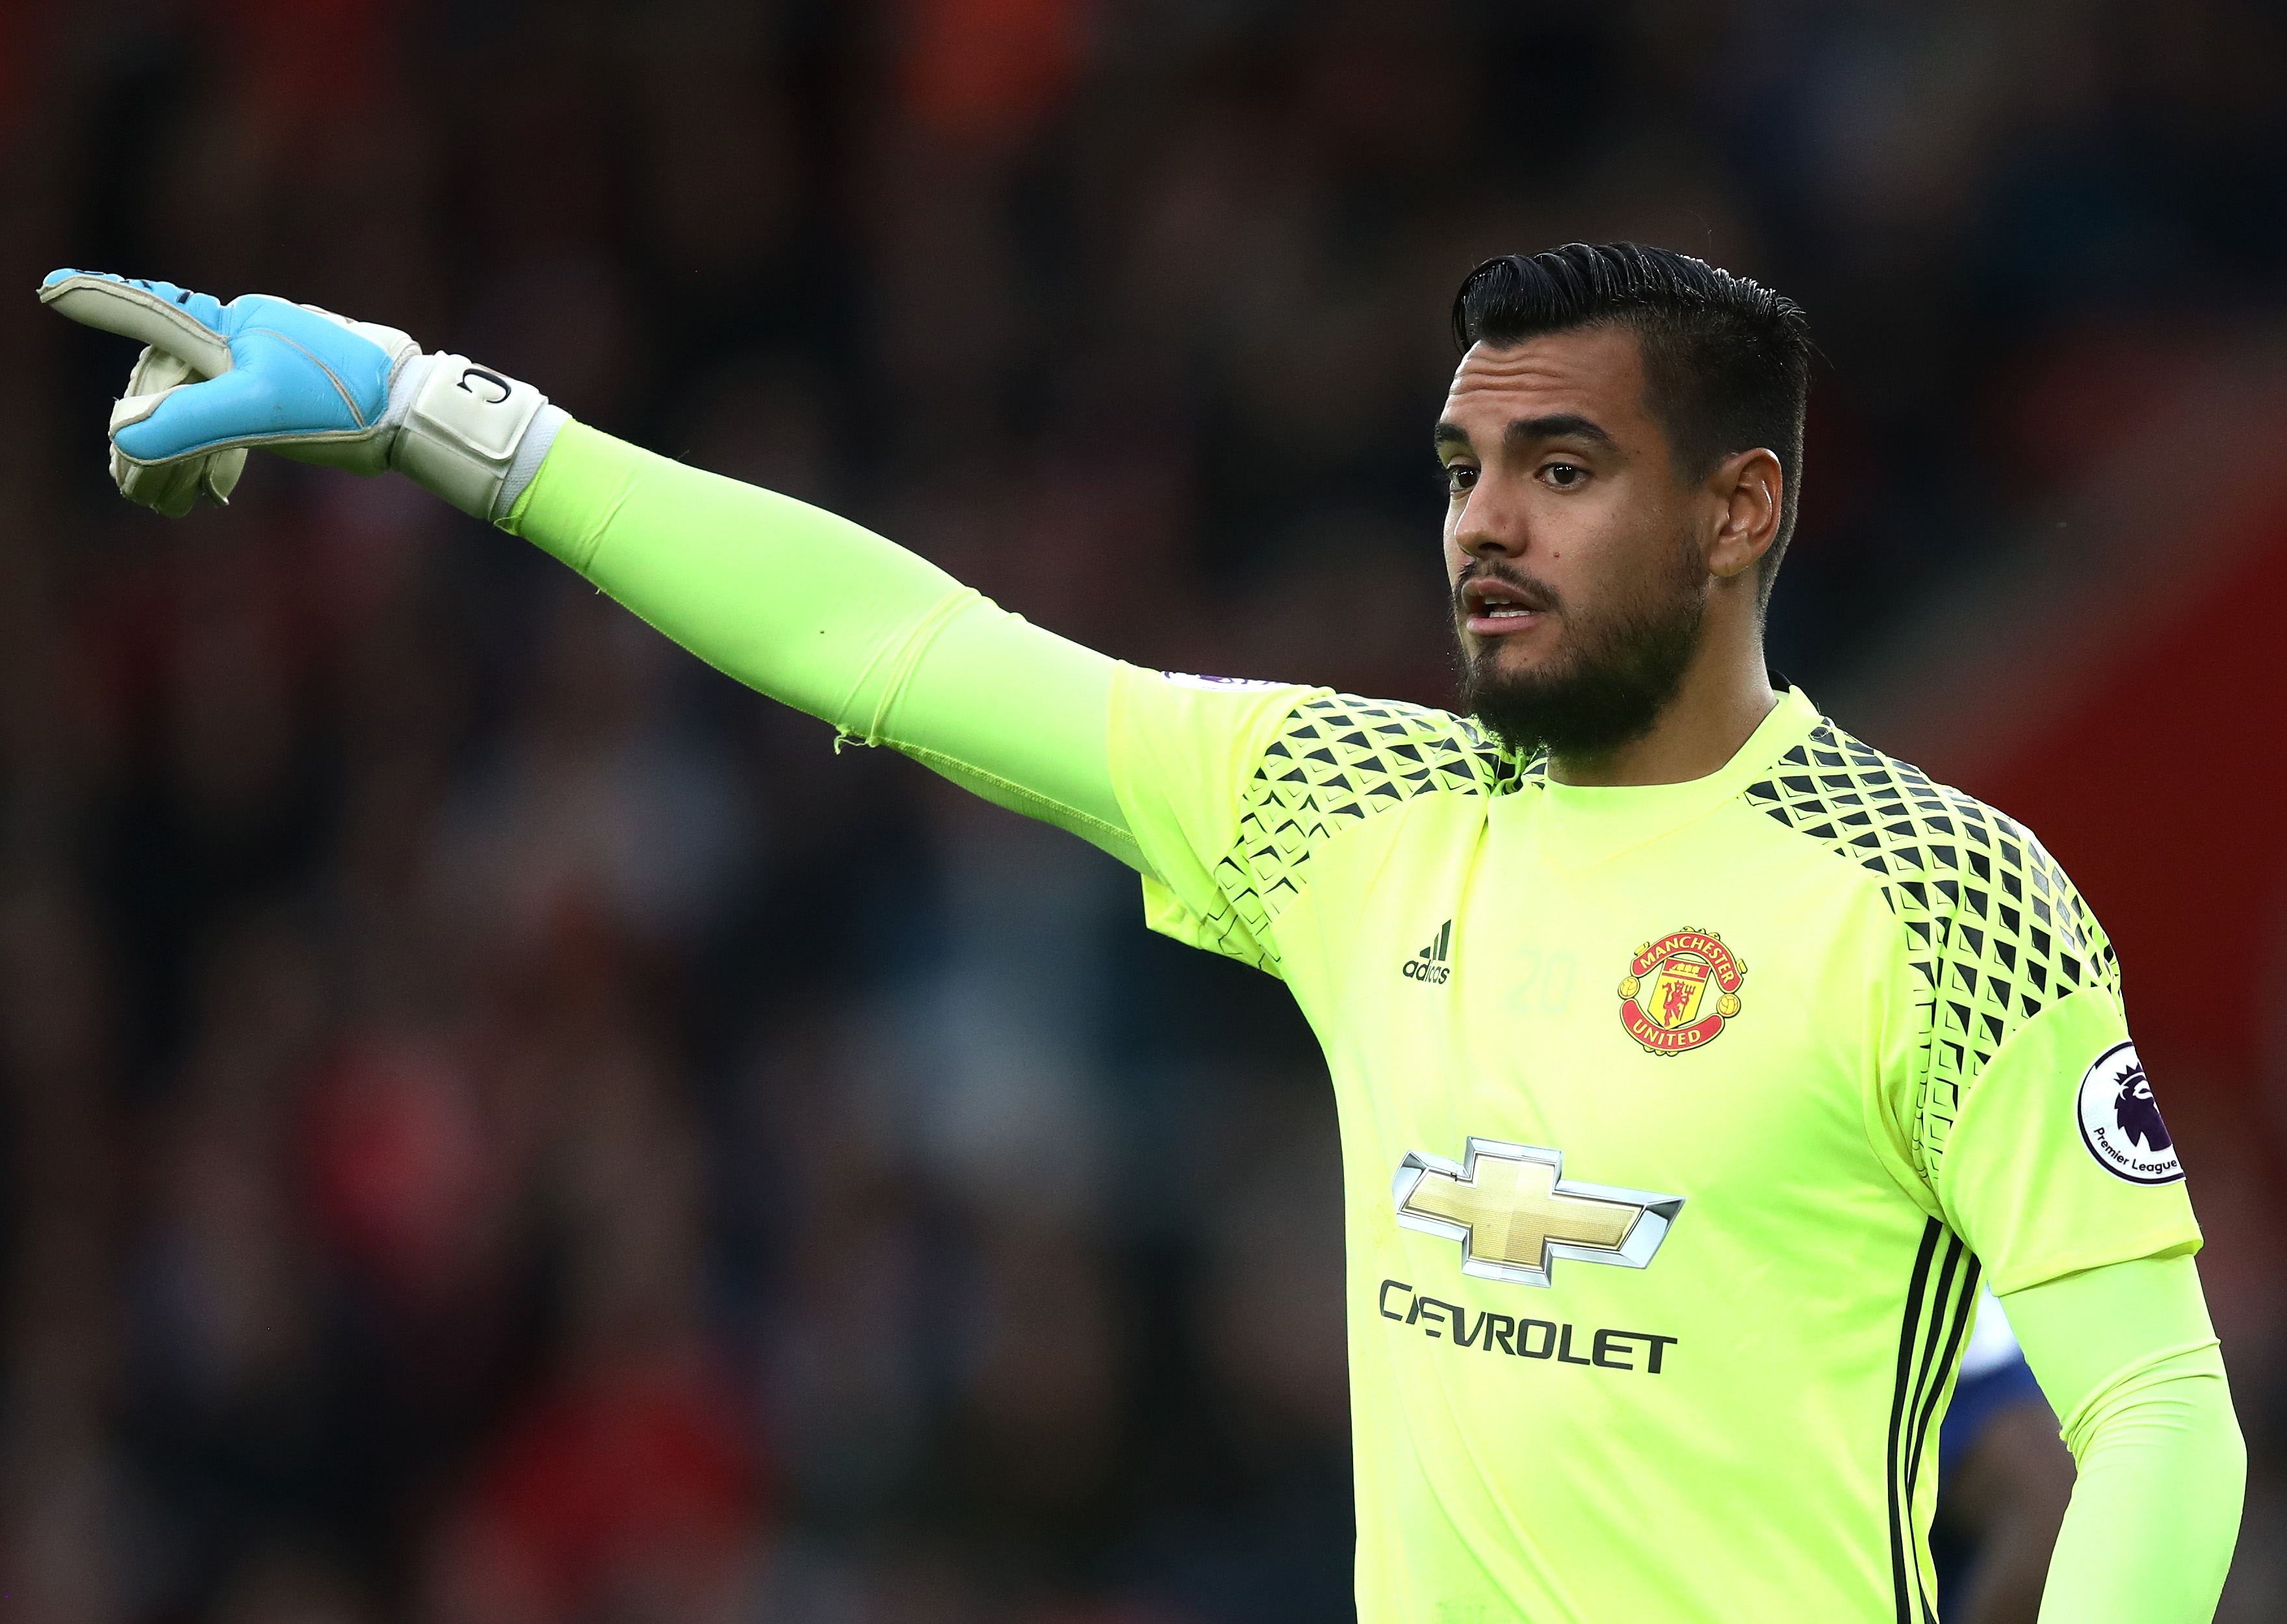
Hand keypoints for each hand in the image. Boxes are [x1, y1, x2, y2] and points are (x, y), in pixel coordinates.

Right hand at [39, 270, 555, 519]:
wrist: (415, 413)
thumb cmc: (343, 404)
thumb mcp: (259, 415)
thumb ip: (190, 424)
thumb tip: (127, 441)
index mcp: (229, 327)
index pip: (151, 311)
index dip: (101, 302)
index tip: (53, 288)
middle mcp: (241, 337)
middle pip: (168, 381)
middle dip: (145, 434)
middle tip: (132, 487)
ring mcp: (263, 366)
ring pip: (199, 407)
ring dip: (178, 457)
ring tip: (168, 503)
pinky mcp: (286, 396)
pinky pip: (231, 422)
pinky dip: (215, 457)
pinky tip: (215, 493)